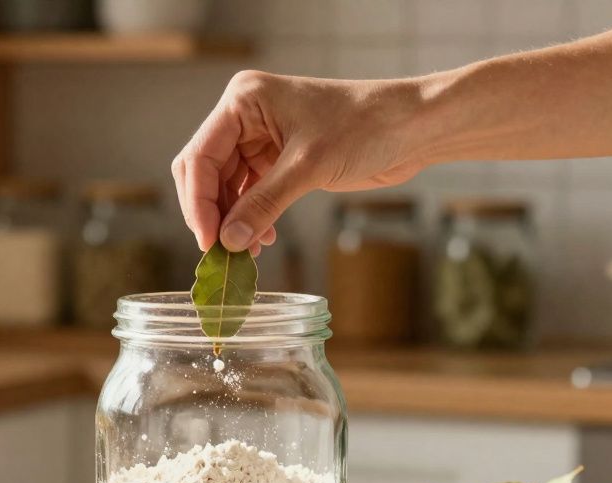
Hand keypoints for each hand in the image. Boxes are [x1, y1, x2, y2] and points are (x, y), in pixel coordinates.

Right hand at [172, 71, 423, 253]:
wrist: (412, 127)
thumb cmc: (366, 126)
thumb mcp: (309, 167)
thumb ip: (264, 204)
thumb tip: (228, 241)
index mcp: (244, 101)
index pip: (201, 156)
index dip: (199, 202)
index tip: (209, 241)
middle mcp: (245, 117)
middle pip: (206, 173)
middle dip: (212, 213)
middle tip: (221, 252)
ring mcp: (261, 138)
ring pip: (226, 188)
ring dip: (233, 221)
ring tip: (245, 253)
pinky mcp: (279, 160)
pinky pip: (250, 194)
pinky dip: (252, 218)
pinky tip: (262, 240)